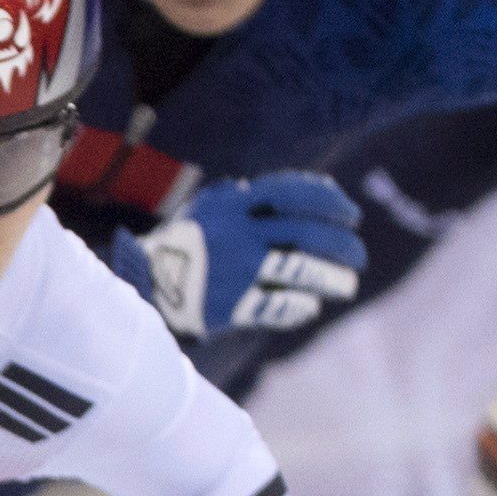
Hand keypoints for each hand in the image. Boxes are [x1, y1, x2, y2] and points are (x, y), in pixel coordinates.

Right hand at [114, 172, 367, 340]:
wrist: (137, 286)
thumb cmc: (179, 245)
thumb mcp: (205, 210)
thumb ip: (245, 198)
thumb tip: (294, 189)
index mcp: (231, 204)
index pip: (295, 192)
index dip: (331, 202)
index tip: (351, 215)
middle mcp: (237, 233)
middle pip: (308, 233)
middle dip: (343, 244)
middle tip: (358, 255)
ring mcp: (235, 269)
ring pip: (302, 270)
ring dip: (333, 278)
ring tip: (347, 285)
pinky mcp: (231, 303)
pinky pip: (280, 305)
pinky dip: (300, 307)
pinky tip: (308, 306)